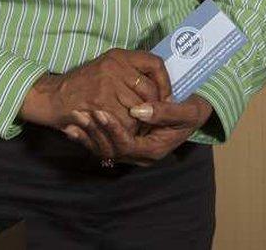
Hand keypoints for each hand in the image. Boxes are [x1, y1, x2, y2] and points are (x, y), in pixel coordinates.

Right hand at [18, 48, 166, 139]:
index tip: (165, 97)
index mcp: (120, 56)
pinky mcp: (98, 104)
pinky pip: (123, 121)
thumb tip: (160, 89)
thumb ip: (131, 74)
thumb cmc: (83, 85)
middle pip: (149, 91)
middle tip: (151, 118)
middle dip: (152, 108)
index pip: (154, 64)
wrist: (51, 97)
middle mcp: (115, 67)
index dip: (164, 82)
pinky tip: (121, 131)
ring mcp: (106, 85)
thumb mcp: (108, 68)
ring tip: (135, 127)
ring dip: (139, 122)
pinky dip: (125, 129)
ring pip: (138, 108)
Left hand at [64, 96, 214, 166]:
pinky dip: (87, 137)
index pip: (127, 144)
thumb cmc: (192, 112)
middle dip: (94, 132)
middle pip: (111, 150)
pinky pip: (102, 145)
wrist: (193, 114)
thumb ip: (164, 112)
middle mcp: (140, 156)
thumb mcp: (186, 111)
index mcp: (154, 149)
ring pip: (103, 150)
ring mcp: (131, 152)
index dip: (112, 130)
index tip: (100, 111)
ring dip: (87, 135)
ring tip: (73, 119)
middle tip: (80, 114)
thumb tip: (138, 111)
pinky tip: (73, 127)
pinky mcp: (125, 145)